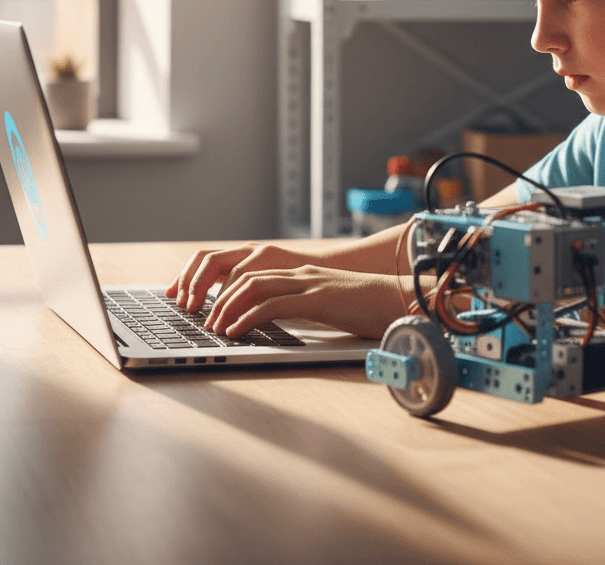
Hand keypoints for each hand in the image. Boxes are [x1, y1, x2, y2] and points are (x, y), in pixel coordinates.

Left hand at [204, 265, 408, 339]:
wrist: (400, 300)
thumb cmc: (371, 308)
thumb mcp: (332, 305)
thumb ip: (308, 308)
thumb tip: (284, 323)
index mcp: (304, 275)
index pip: (256, 275)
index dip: (229, 290)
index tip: (212, 308)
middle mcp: (302, 274)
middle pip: (247, 277)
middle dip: (220, 297)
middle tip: (204, 319)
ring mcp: (309, 284)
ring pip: (254, 288)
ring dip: (228, 307)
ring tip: (214, 327)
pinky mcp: (316, 299)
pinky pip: (272, 306)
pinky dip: (248, 318)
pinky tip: (236, 330)